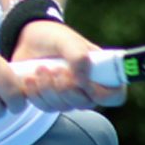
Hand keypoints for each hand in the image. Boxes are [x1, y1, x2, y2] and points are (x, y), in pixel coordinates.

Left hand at [11, 20, 127, 110]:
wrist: (28, 39)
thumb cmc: (55, 37)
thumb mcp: (67, 40)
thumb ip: (78, 56)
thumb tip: (82, 80)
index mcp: (102, 72)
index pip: (116, 95)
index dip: (103, 95)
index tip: (84, 83)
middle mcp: (88, 88)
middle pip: (86, 104)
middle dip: (67, 88)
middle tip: (56, 69)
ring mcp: (69, 97)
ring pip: (63, 107)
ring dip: (48, 89)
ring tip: (40, 68)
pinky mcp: (49, 101)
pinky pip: (45, 107)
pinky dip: (36, 94)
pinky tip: (30, 78)